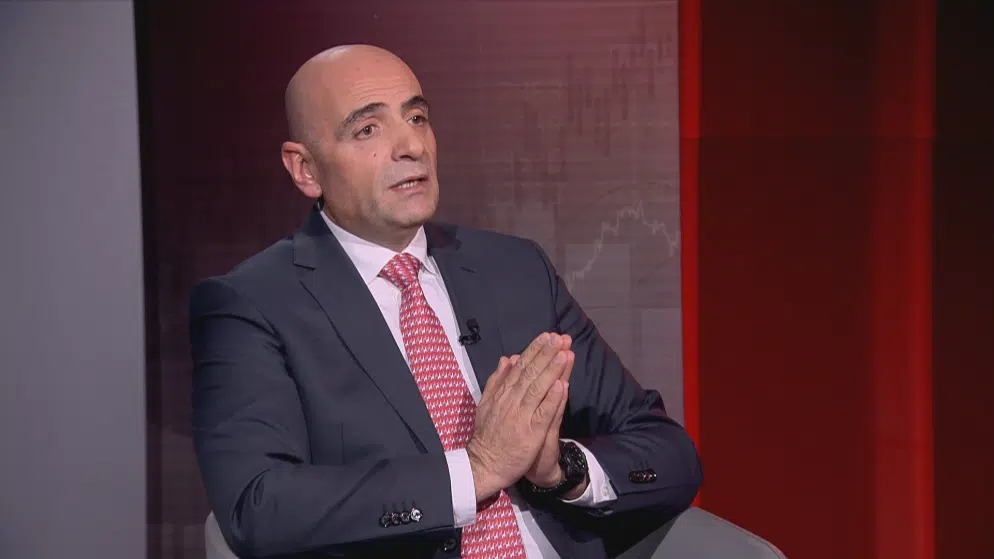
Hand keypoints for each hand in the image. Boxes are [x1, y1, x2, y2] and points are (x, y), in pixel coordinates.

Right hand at [466, 332, 572, 502]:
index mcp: (502, 393)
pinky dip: (552, 399)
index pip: (521, 367)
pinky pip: (543, 413)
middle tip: (559, 338)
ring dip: (551, 370)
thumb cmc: (488, 435)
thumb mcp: (487, 403)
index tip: (547, 336)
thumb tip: (508, 359)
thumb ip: (497, 381)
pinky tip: (562, 385)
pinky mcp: (531, 433)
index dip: (535, 350)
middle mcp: (511, 401)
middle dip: (546, 354)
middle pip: (530, 373)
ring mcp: (521, 417)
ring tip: (564, 354)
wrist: (484, 465)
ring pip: (538, 389)